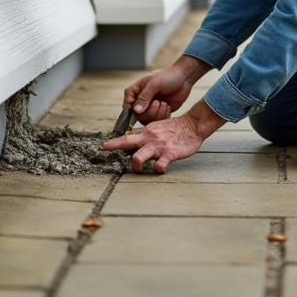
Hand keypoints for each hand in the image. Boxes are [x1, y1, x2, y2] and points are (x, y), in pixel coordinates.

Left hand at [102, 99, 226, 172]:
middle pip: (127, 144)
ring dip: (136, 166)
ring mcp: (158, 146)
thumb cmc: (175, 128)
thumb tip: (134, 141)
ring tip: (140, 170)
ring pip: (139, 157)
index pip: (127, 137)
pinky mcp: (169, 153)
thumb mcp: (157, 128)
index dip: (114, 142)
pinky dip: (157, 170)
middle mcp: (149, 138)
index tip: (104, 146)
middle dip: (117, 149)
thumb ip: (145, 135)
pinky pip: (160, 165)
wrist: (192, 125)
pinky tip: (159, 169)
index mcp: (146, 133)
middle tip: (117, 159)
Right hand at [123, 55, 211, 123]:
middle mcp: (142, 100)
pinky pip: (157, 121)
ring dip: (156, 113)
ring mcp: (151, 107)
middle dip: (149, 111)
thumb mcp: (155, 83)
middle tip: (158, 102)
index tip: (138, 111)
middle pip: (137, 115)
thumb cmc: (169, 76)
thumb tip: (136, 110)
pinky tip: (168, 106)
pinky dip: (163, 116)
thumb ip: (144, 97)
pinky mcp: (160, 112)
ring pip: (147, 120)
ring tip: (164, 103)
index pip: (127, 103)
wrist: (184, 78)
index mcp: (137, 90)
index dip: (129, 110)